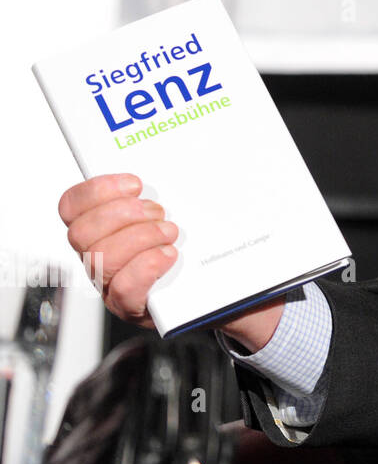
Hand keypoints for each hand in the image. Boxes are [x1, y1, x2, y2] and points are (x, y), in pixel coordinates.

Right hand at [58, 173, 283, 348]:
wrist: (219, 286)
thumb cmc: (195, 246)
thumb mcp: (179, 208)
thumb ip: (166, 189)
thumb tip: (182, 156)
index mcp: (103, 228)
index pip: (72, 206)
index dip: (97, 190)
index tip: (135, 183)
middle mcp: (100, 256)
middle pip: (81, 233)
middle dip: (123, 215)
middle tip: (158, 212)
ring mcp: (112, 283)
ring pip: (101, 259)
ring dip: (140, 238)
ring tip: (170, 234)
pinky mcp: (133, 307)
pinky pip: (123, 289)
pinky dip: (147, 266)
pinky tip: (169, 256)